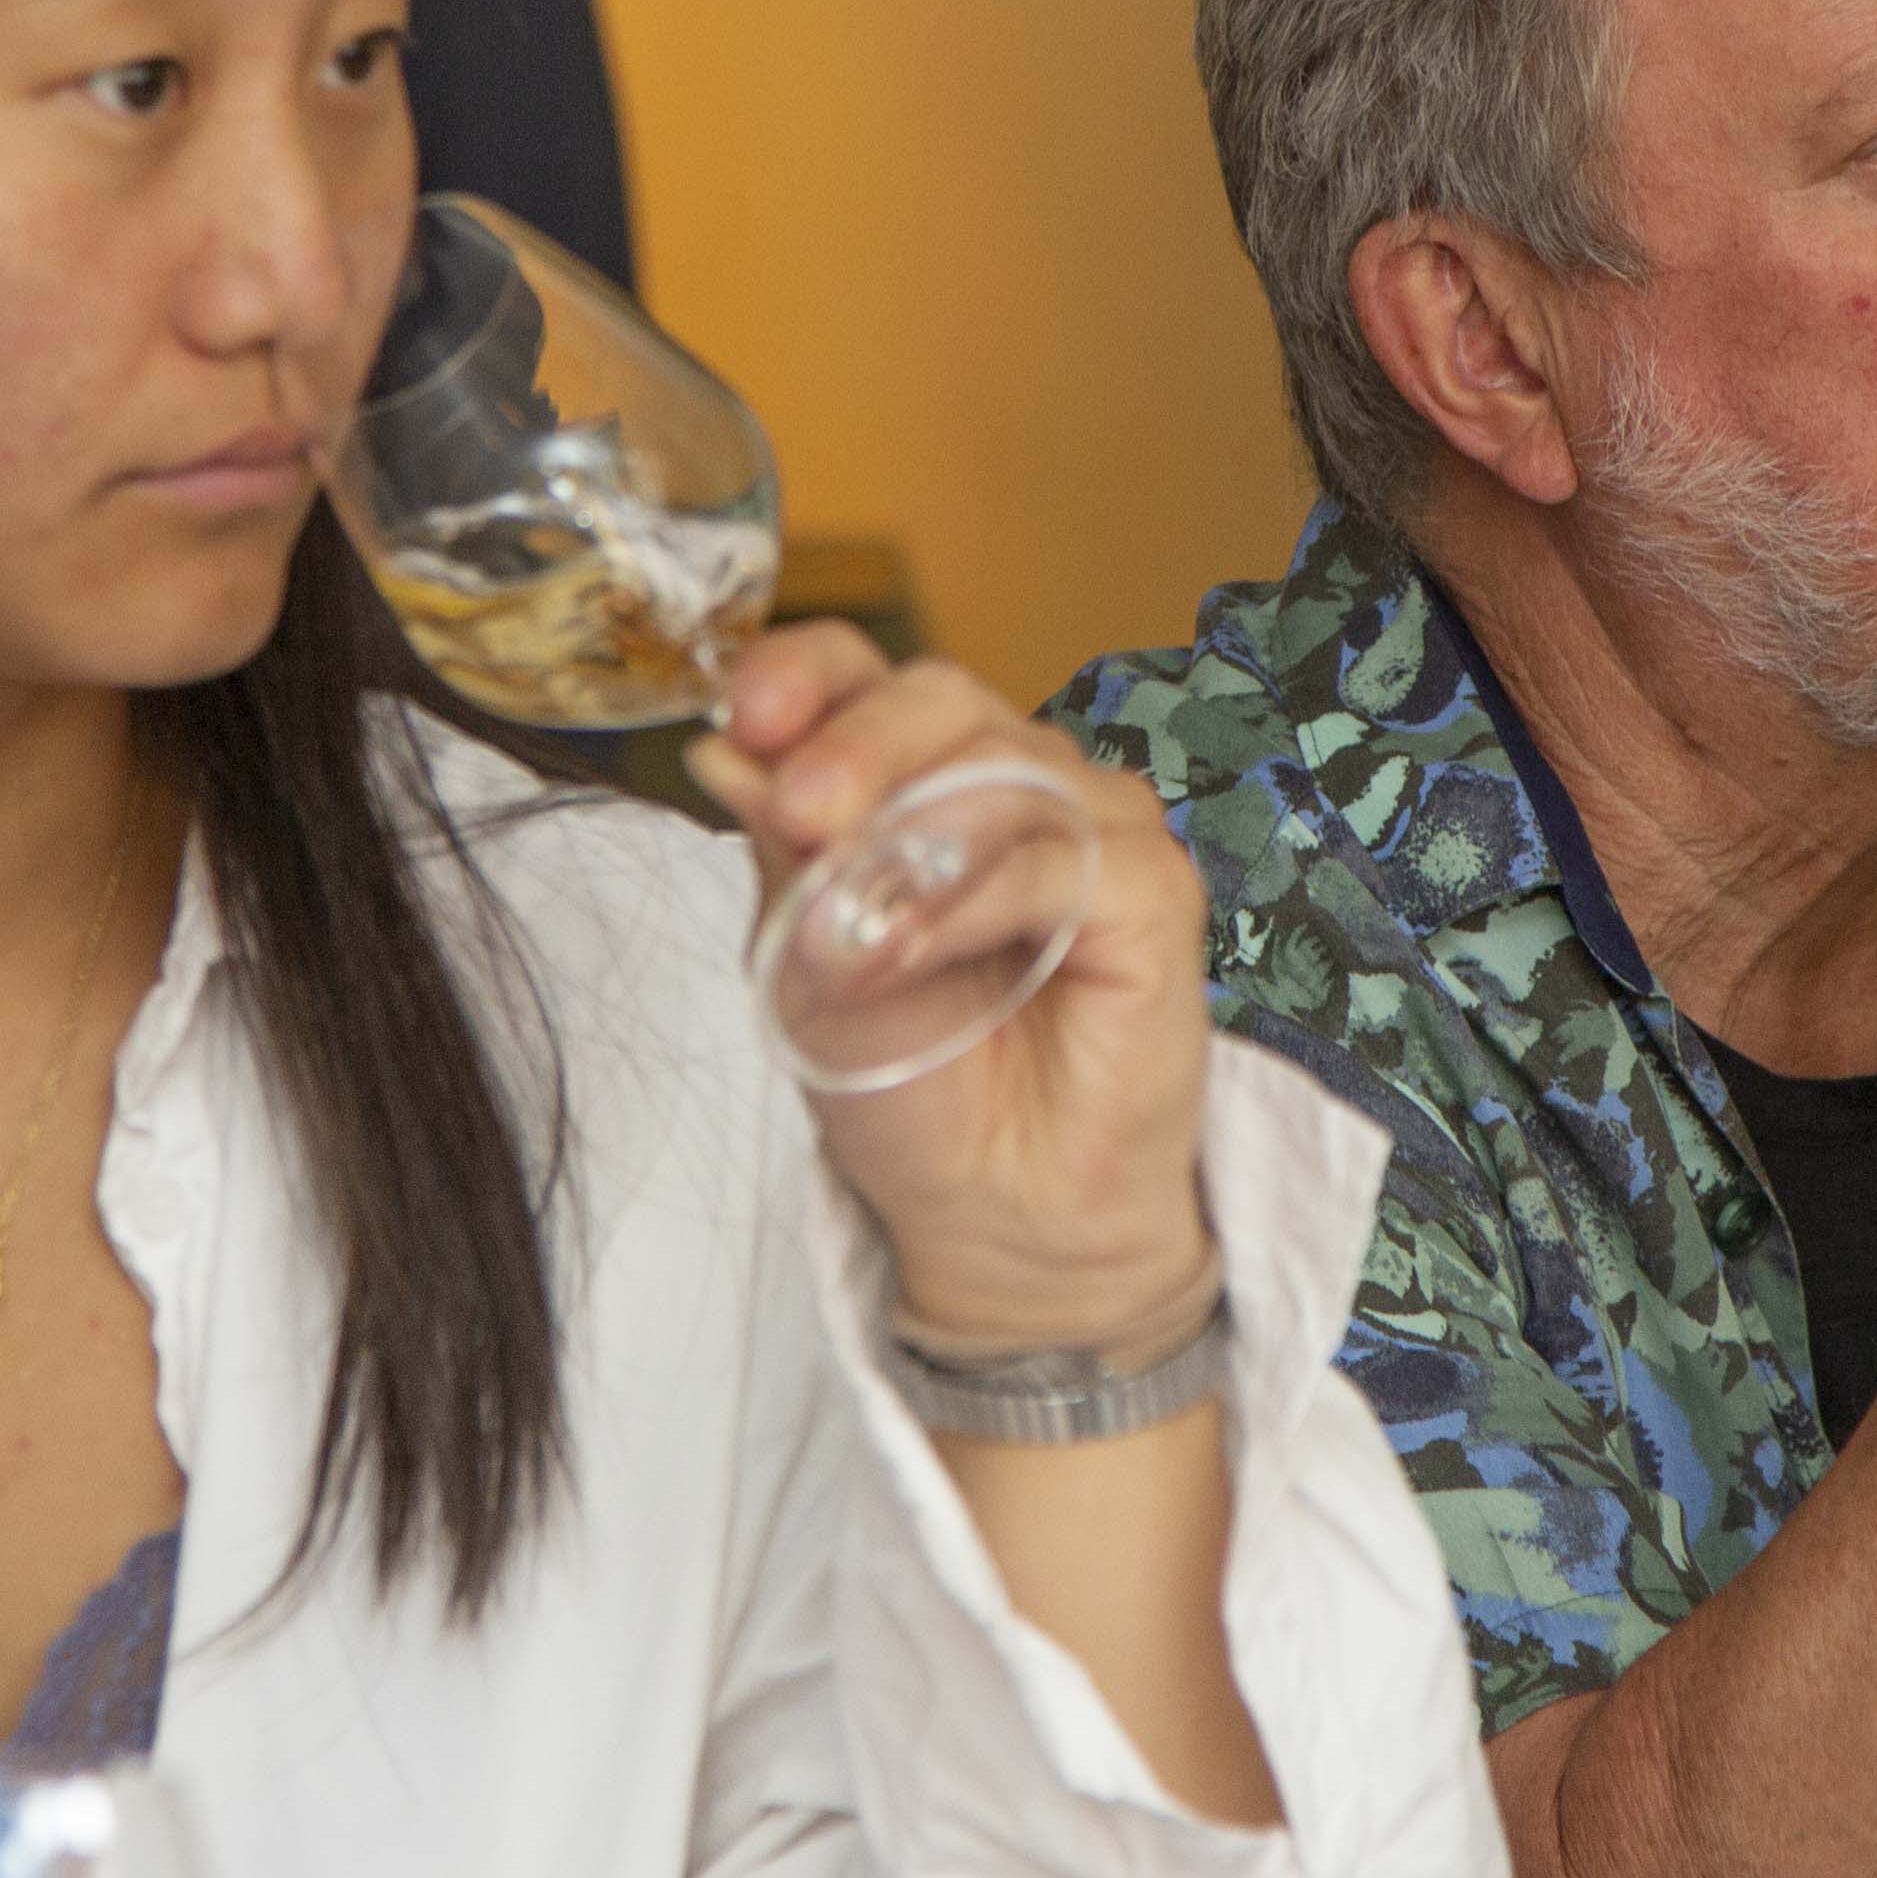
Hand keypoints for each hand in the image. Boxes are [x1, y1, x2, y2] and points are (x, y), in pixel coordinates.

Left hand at [690, 630, 1218, 1345]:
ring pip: (1005, 770)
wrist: (990, 1206)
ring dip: (909, 848)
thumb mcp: (806, 959)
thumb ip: (781, 852)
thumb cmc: (909, 1078)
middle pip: (939, 696)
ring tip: (844, 942)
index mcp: (920, 772)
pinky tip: (909, 953)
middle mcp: (1015, 778)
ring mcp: (1094, 825)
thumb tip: (722, 750)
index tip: (745, 714)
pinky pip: (1063, 861)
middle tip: (797, 813)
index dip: (802, 675)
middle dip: (856, 746)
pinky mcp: (1154, 893)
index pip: (862, 671)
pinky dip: (973, 902)